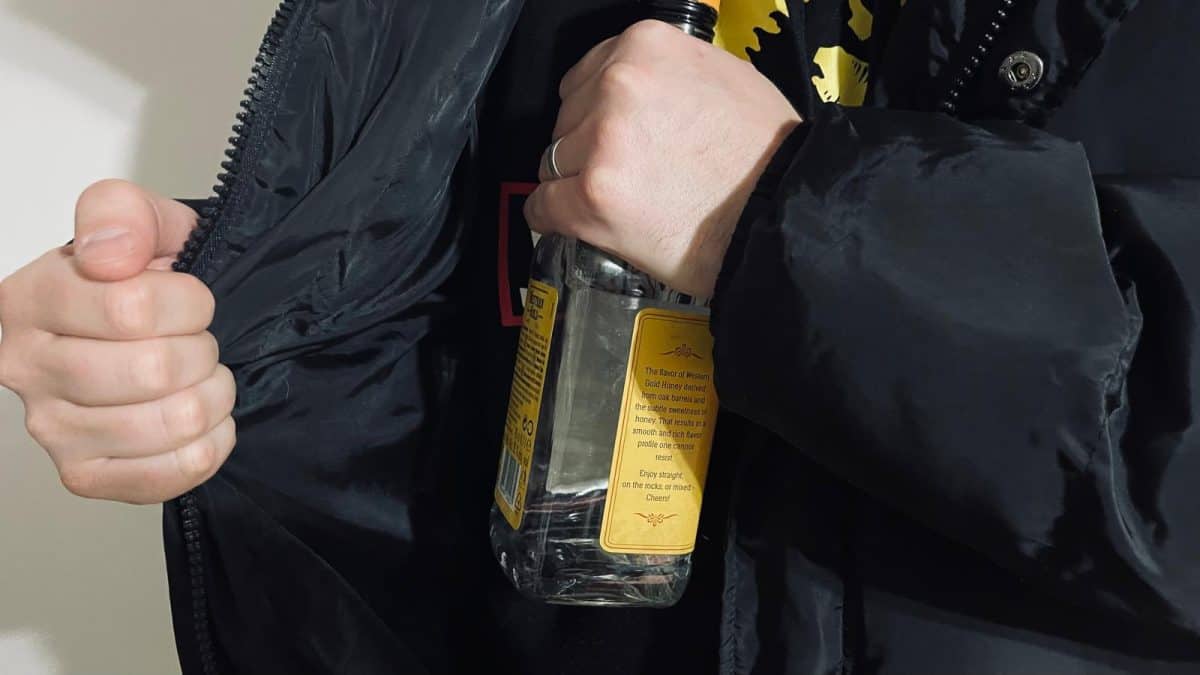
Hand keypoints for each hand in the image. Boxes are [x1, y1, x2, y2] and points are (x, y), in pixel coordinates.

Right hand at [0, 180, 235, 504]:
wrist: (160, 328)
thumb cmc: (147, 279)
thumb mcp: (143, 223)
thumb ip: (122, 214)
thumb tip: (109, 254)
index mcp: (30, 299)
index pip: (131, 309)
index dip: (188, 304)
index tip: (192, 299)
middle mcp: (27, 367)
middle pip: (154, 371)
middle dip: (202, 350)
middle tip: (198, 342)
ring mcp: (51, 429)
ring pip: (171, 422)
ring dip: (212, 395)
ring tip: (202, 377)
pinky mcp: (84, 475)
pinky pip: (170, 473)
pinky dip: (209, 445)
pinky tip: (202, 420)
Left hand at [525, 20, 800, 296]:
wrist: (783, 212)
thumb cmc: (766, 154)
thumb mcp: (721, 75)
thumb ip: (666, 75)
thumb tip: (634, 89)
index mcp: (645, 46)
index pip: (585, 76)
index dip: (597, 112)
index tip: (612, 135)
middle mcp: (618, 84)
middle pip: (567, 119)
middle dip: (588, 147)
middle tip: (629, 174)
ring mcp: (602, 141)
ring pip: (553, 162)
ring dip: (575, 183)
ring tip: (620, 203)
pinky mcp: (593, 196)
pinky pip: (542, 206)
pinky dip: (551, 218)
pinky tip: (573, 223)